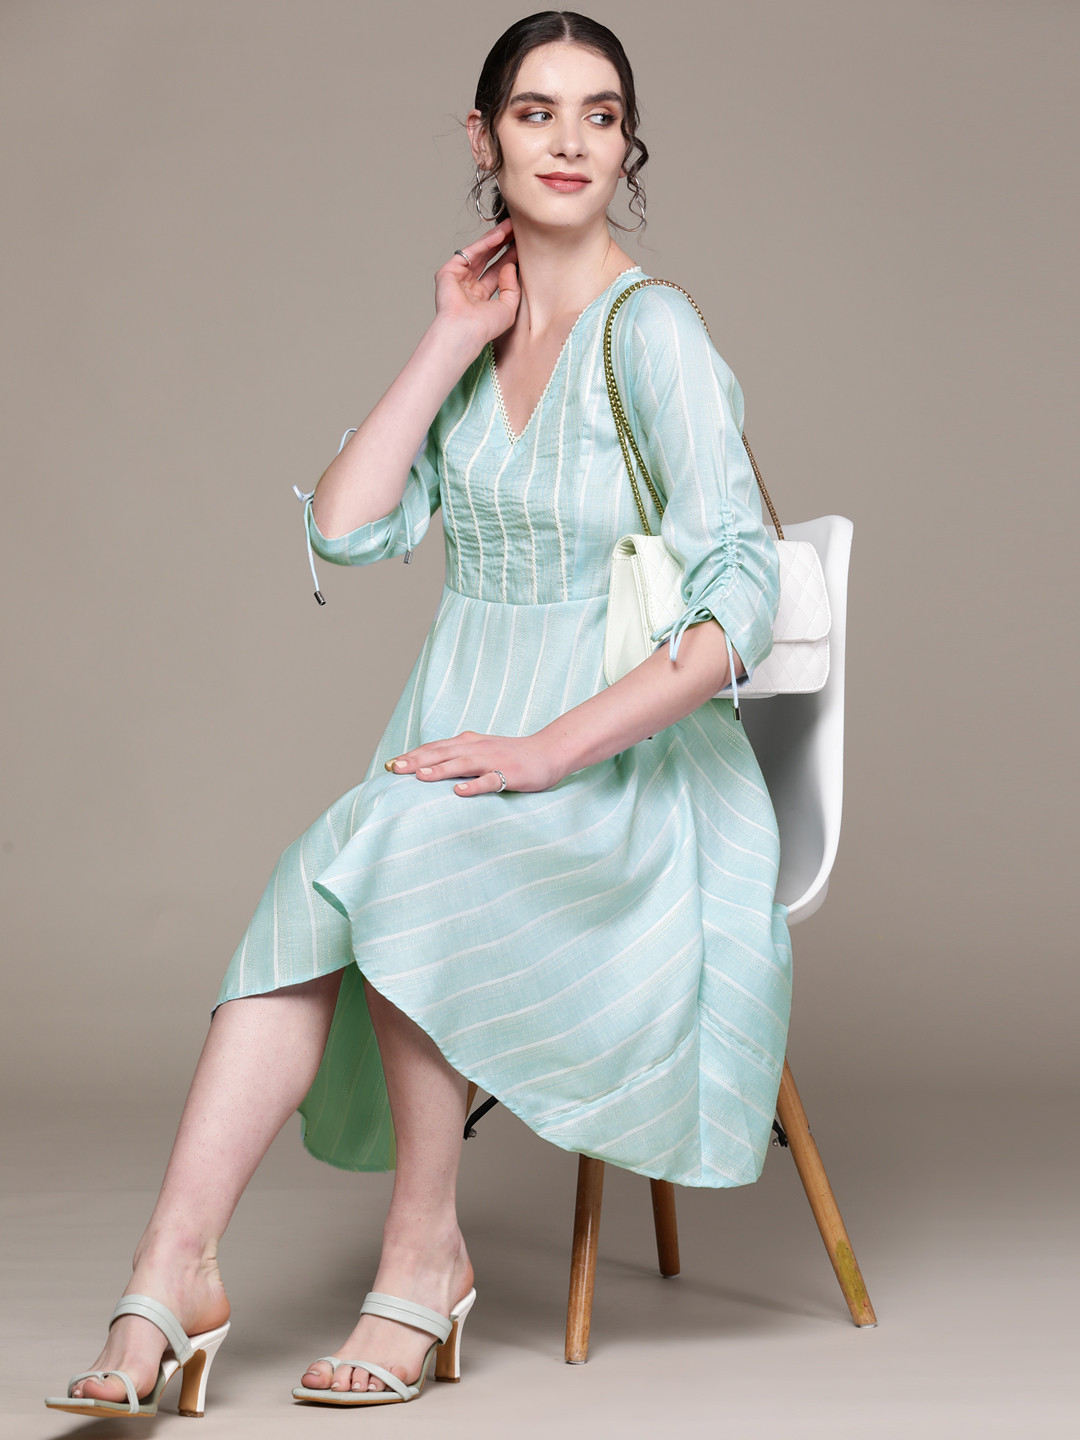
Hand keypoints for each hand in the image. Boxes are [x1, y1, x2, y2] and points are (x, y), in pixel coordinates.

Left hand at [383, 729, 566, 796]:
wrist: (549, 752)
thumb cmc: (512, 755)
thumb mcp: (482, 751)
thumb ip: (458, 757)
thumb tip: (429, 769)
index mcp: (468, 743)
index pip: (435, 748)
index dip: (412, 755)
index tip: (388, 765)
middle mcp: (477, 748)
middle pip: (442, 753)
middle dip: (416, 760)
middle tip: (392, 768)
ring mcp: (493, 761)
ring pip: (462, 763)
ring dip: (439, 769)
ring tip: (418, 776)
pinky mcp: (509, 774)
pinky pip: (489, 781)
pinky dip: (474, 785)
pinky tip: (459, 792)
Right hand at [432, 218, 519, 351]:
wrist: (465, 330)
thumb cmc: (484, 327)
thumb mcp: (509, 307)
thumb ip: (512, 287)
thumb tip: (510, 266)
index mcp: (481, 299)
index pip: (496, 273)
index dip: (509, 258)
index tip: (522, 246)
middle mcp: (468, 288)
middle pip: (488, 260)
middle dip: (502, 244)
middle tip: (517, 230)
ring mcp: (457, 279)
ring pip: (479, 253)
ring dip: (495, 239)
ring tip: (511, 226)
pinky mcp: (448, 272)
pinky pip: (469, 253)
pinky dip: (484, 243)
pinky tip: (499, 235)